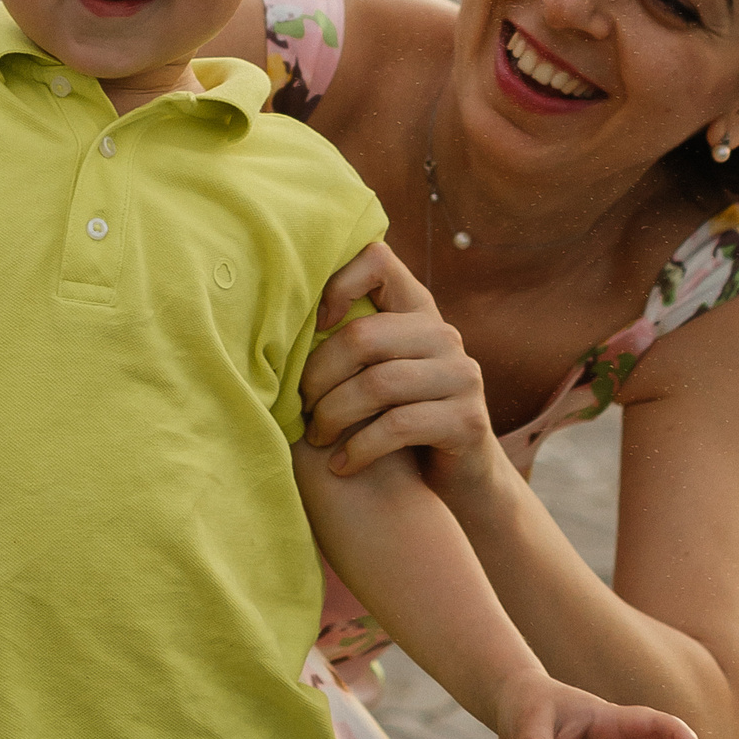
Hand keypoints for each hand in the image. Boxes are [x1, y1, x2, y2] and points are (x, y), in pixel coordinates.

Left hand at [301, 242, 494, 495]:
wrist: (454, 478)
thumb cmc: (392, 416)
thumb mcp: (373, 369)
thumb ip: (347, 341)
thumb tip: (272, 319)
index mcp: (416, 309)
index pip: (377, 260)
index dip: (336, 284)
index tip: (313, 326)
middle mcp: (443, 335)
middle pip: (363, 337)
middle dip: (318, 377)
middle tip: (299, 407)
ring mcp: (461, 376)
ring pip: (378, 385)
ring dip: (333, 417)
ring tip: (315, 437)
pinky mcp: (466, 421)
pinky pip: (398, 426)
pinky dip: (358, 448)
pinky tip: (341, 465)